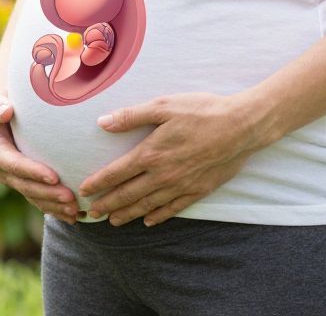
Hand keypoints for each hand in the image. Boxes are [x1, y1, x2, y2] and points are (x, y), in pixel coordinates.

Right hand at [0, 88, 81, 223]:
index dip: (33, 172)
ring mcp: (14, 178)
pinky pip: (39, 198)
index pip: (15, 165)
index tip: (54, 177)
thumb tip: (6, 111)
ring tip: (76, 211)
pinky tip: (75, 216)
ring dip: (54, 206)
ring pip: (34, 197)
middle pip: (26, 186)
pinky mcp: (24, 181)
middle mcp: (3, 169)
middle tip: (71, 198)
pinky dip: (55, 208)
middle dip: (48, 195)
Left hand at [78, 91, 268, 226]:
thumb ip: (132, 116)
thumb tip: (102, 122)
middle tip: (91, 213)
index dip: (98, 183)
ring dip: (128, 214)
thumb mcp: (164, 105)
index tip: (84, 190)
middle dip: (107, 204)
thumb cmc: (202, 111)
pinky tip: (149, 221)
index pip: (117, 173)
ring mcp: (181, 185)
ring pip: (148, 205)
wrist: (241, 126)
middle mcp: (163, 174)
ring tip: (113, 221)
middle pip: (128, 194)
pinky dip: (158, 216)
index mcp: (151, 153)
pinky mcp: (198, 190)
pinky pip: (173, 209)